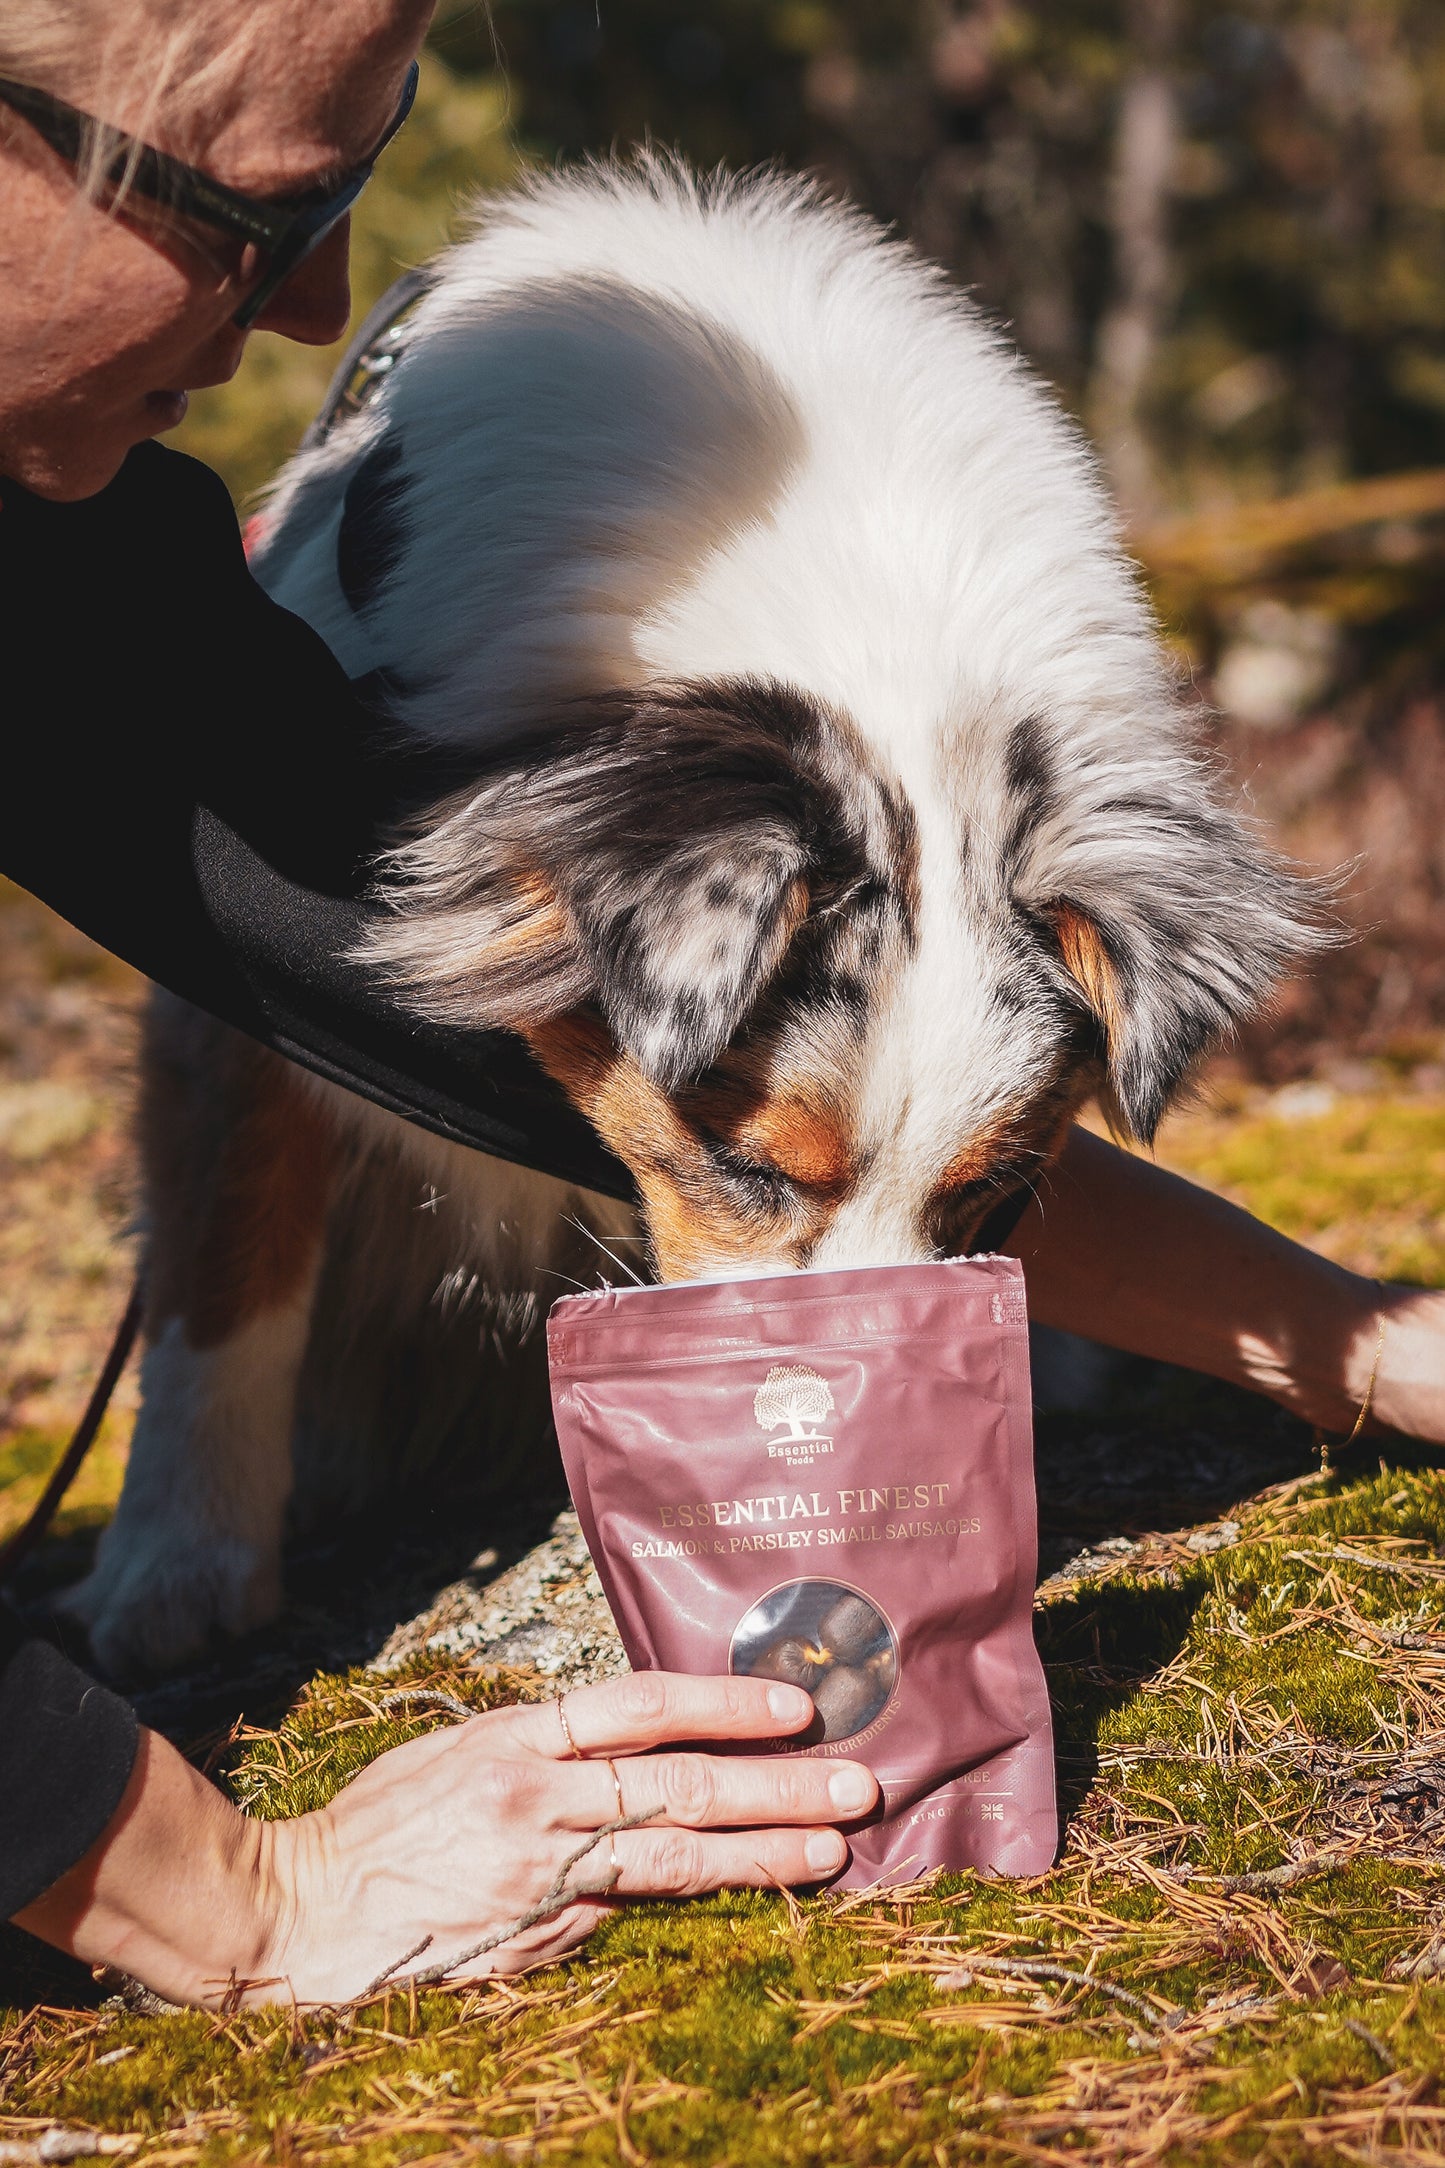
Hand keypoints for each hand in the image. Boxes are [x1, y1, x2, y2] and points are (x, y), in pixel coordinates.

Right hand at [265, 1672, 876, 2001]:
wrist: (303, 1911)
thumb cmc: (380, 1825)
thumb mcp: (459, 1753)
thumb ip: (546, 1751)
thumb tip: (634, 1752)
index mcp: (518, 1737)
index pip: (642, 1704)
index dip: (724, 1701)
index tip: (792, 1706)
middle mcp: (538, 1798)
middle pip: (680, 1781)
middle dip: (776, 1783)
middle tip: (854, 1783)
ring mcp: (543, 1873)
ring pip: (674, 1855)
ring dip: (763, 1851)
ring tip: (832, 1849)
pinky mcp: (540, 1934)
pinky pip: (632, 1912)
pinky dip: (696, 1902)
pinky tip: (757, 1899)